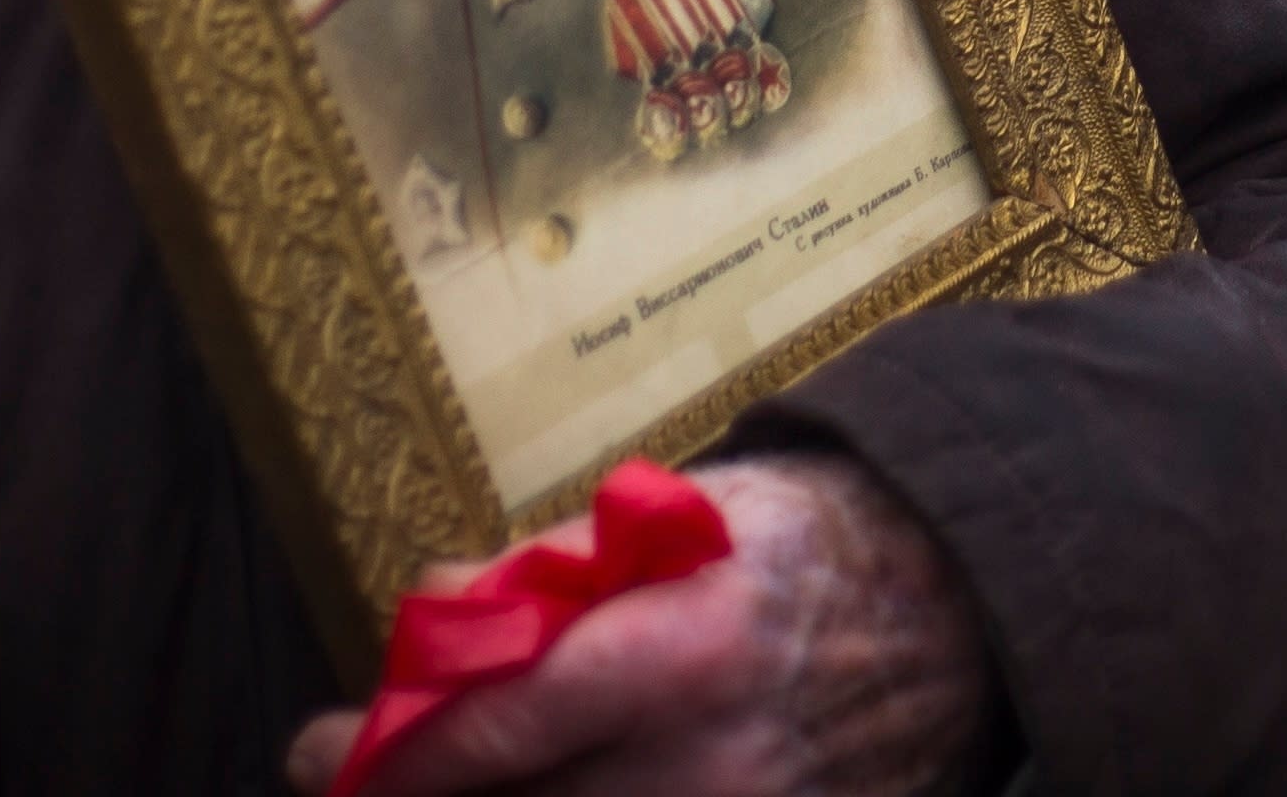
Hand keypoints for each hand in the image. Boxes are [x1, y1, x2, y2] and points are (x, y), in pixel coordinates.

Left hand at [285, 452, 993, 796]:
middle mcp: (705, 766)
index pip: (494, 732)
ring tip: (462, 779)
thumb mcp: (687, 517)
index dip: (388, 757)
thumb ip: (555, 572)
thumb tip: (437, 616)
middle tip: (360, 779)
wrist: (969, 608)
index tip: (317, 753)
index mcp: (679, 654)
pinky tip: (563, 788)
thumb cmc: (818, 544)